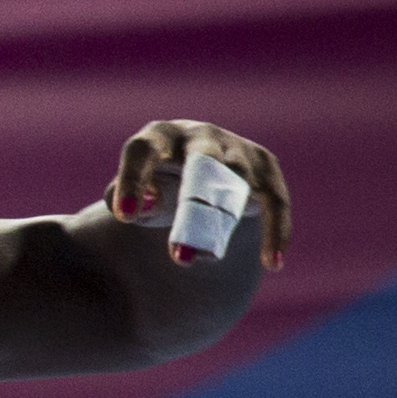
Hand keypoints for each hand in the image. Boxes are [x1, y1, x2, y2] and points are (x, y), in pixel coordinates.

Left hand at [104, 119, 290, 268]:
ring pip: (238, 181)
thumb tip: (142, 206)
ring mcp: (236, 148)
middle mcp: (200, 135)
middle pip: (202, 161)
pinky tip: (271, 262)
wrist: (199, 170)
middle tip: (181, 251)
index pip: (142, 152)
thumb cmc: (156, 185)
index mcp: (159, 136)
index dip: (133, 181)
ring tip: (206, 259)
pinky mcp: (266, 166)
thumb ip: (121, 197)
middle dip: (194, 205)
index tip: (126, 217)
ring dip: (225, 223)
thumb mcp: (130, 192)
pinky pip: (276, 199)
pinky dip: (276, 229)